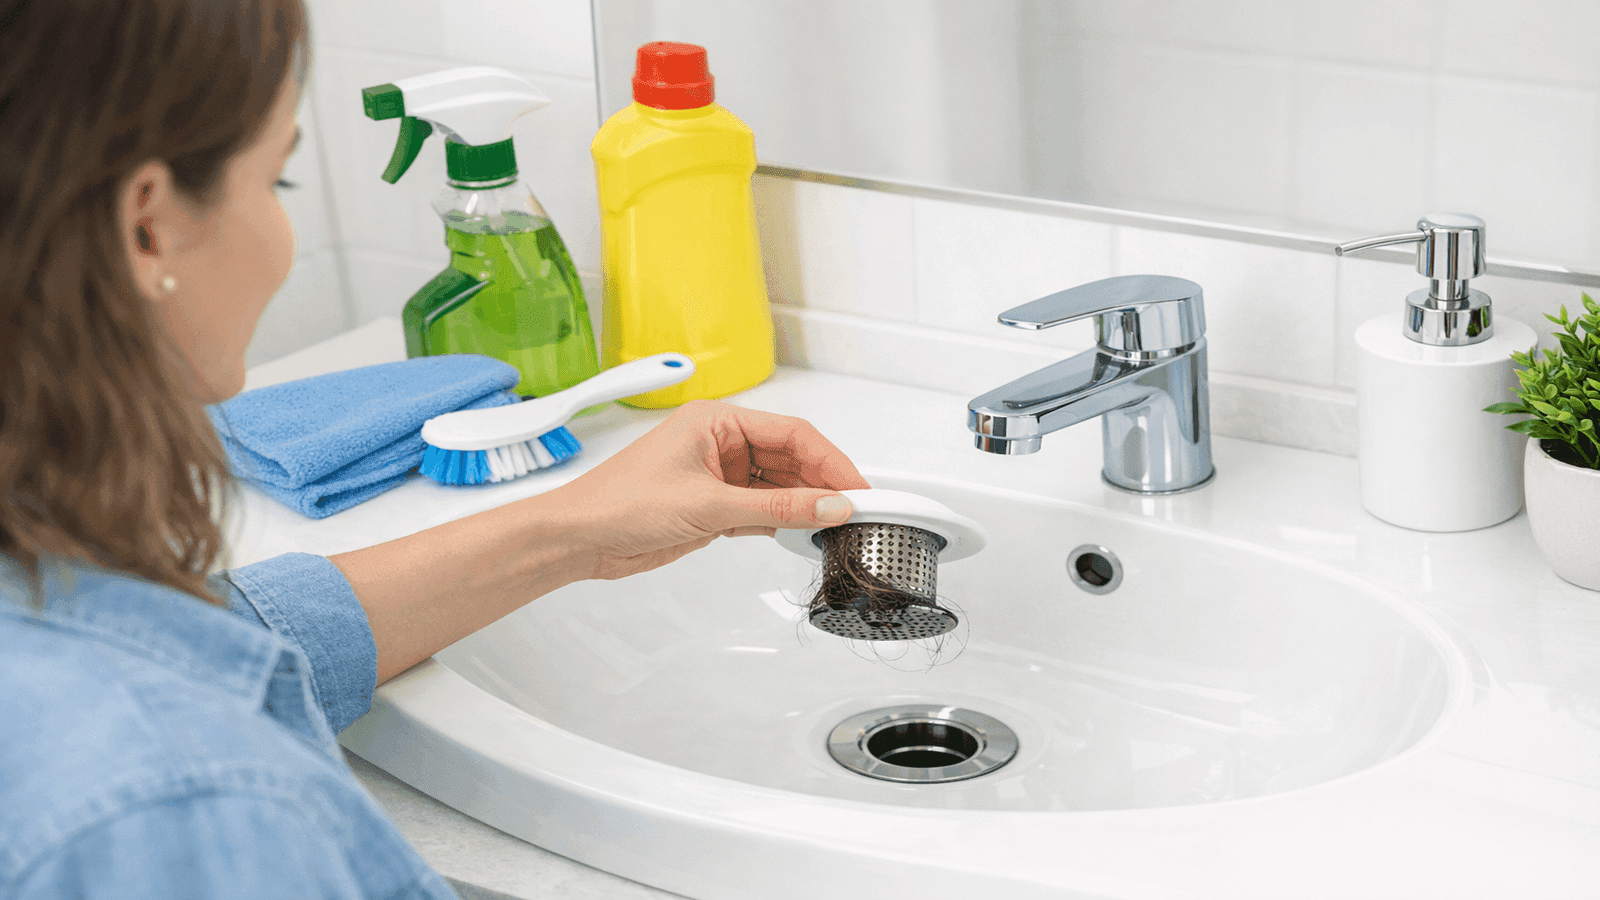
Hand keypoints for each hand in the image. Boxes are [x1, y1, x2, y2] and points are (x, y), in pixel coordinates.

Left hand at [550, 399, 870, 579]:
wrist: (578, 539)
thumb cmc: (618, 503)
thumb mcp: (709, 507)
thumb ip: (777, 509)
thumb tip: (827, 505)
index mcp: (716, 420)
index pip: (792, 433)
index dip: (831, 459)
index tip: (857, 486)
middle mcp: (718, 443)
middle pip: (789, 458)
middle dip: (821, 482)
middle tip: (854, 508)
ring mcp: (715, 475)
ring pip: (777, 486)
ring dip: (804, 504)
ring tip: (833, 523)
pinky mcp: (711, 507)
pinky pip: (760, 509)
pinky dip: (782, 521)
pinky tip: (803, 531)